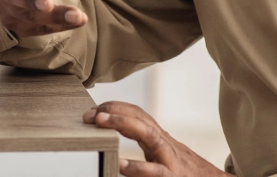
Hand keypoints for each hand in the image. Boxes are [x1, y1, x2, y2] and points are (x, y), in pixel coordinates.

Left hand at [84, 102, 227, 176]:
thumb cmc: (186, 174)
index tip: (93, 109)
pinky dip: (138, 167)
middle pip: (140, 117)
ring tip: (101, 121)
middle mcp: (164, 144)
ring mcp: (170, 159)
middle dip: (114, 110)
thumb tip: (114, 153)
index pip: (137, 114)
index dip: (115, 107)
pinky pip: (155, 171)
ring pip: (148, 134)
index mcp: (159, 139)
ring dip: (123, 124)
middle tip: (90, 114)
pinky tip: (120, 166)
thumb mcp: (163, 158)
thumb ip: (144, 150)